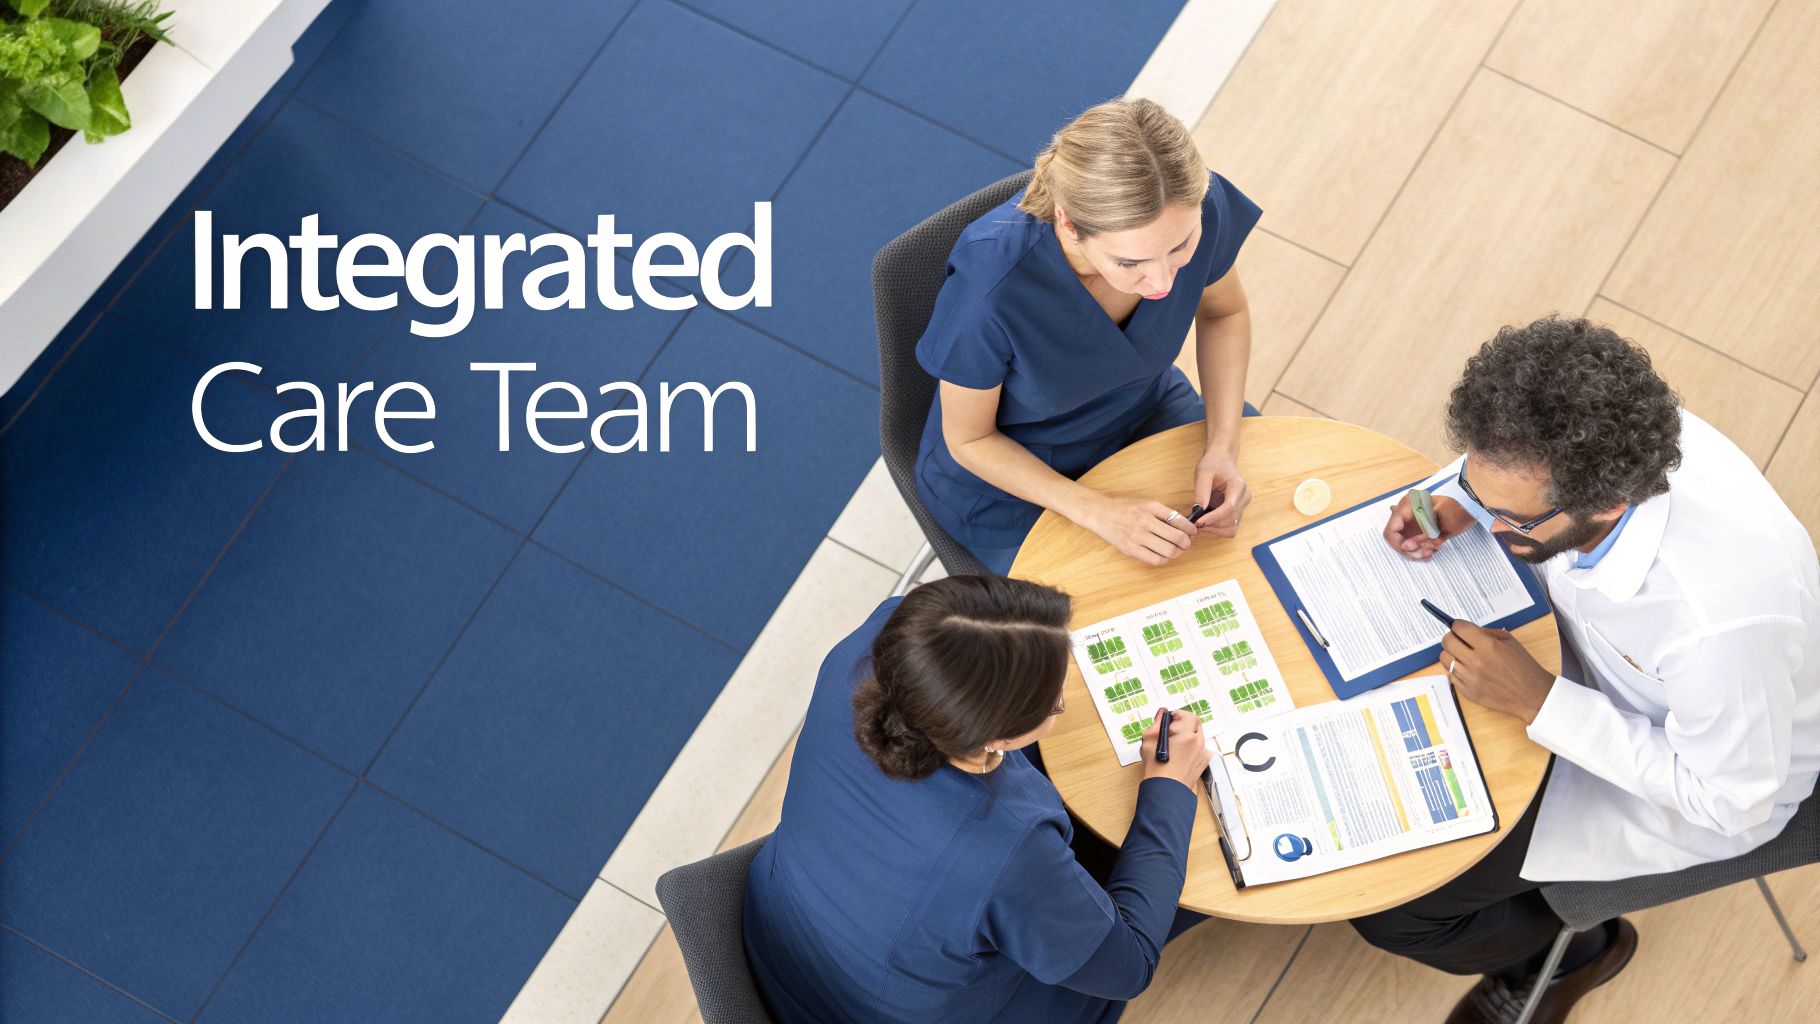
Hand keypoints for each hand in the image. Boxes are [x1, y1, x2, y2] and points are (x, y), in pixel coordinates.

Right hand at [1084, 493, 1195, 565]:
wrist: (1101, 513)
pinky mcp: (1131, 549)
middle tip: (1187, 543)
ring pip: (1168, 551)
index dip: (1191, 529)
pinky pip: (1155, 560)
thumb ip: (1163, 513)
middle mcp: (1146, 522)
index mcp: (1152, 508)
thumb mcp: (1146, 503)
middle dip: (1187, 543)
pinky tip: (1164, 555)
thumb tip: (1183, 525)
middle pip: (1177, 538)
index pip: (1180, 521)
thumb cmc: (1124, 507)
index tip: (1192, 532)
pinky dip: (1164, 559)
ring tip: (1176, 550)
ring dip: (1177, 552)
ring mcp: (1138, 537)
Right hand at [1140, 708, 1210, 790]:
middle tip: (1172, 732)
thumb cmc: (1156, 767)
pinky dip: (1193, 747)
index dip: (1179, 715)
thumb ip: (1157, 723)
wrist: (1166, 790)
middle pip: (1195, 724)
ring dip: (1189, 736)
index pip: (1189, 715)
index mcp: (1186, 734)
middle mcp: (1198, 742)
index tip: (1170, 720)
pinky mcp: (1204, 762)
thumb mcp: (1149, 740)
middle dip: (1184, 724)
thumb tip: (1162, 713)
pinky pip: (1201, 748)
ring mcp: (1203, 753)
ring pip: (1198, 736)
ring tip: (1175, 745)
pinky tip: (1181, 755)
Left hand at [1191, 447, 1251, 537]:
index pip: (1229, 508)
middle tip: (1194, 524)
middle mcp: (1244, 497)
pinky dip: (1218, 528)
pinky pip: (1230, 525)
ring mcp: (1243, 505)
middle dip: (1213, 525)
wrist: (1222, 458)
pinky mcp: (1239, 510)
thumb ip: (1201, 492)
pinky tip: (1206, 521)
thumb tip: (1197, 511)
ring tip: (1200, 523)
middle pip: (1231, 521)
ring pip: (1232, 527)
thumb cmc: (1213, 463)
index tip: (1198, 522)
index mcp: (1238, 486)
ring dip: (1216, 529)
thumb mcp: (1203, 473)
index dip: (1213, 518)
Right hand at [1384, 493, 1474, 560]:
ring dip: (1416, 551)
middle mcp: (1406, 515)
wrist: (1470, 507)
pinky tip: (1433, 549)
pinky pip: (1414, 545)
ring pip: (1405, 544)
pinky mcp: (1418, 530)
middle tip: (1425, 553)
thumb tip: (1404, 546)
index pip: (1391, 530)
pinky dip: (1422, 550)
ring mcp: (1411, 523)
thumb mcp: (1438, 520)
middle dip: (1408, 549)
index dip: (1397, 543)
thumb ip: (1421, 533)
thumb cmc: (1456, 508)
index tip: (1409, 550)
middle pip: (1396, 539)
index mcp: (1407, 507)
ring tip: (1431, 551)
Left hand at [1440, 622, 1554, 721]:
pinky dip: (1457, 670)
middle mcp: (1476, 662)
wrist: (1532, 694)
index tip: (1460, 627)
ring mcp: (1470, 678)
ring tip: (1464, 656)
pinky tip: (1468, 670)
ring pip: (1445, 658)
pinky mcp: (1467, 692)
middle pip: (1447, 641)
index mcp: (1488, 646)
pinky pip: (1451, 675)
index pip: (1458, 628)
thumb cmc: (1523, 666)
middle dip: (1452, 637)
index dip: (1458, 625)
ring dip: (1452, 654)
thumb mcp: (1510, 641)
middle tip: (1459, 640)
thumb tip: (1466, 629)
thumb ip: (1486, 632)